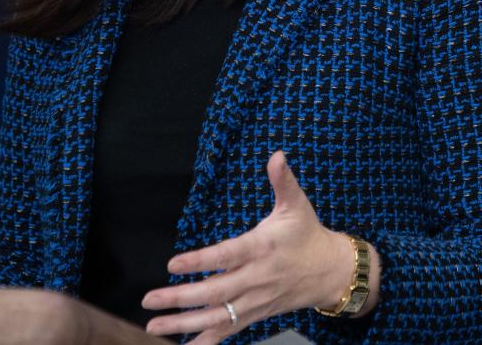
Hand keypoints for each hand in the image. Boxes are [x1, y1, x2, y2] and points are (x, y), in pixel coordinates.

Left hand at [141, 150, 364, 342]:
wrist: (330, 271)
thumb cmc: (308, 234)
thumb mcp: (297, 204)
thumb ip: (283, 180)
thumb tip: (277, 155)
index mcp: (262, 248)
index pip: (227, 256)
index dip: (200, 261)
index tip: (173, 264)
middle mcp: (256, 278)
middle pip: (215, 292)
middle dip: (180, 298)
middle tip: (150, 298)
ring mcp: (254, 300)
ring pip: (217, 316)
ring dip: (183, 324)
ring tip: (153, 325)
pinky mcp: (254, 314)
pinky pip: (227, 331)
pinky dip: (205, 342)